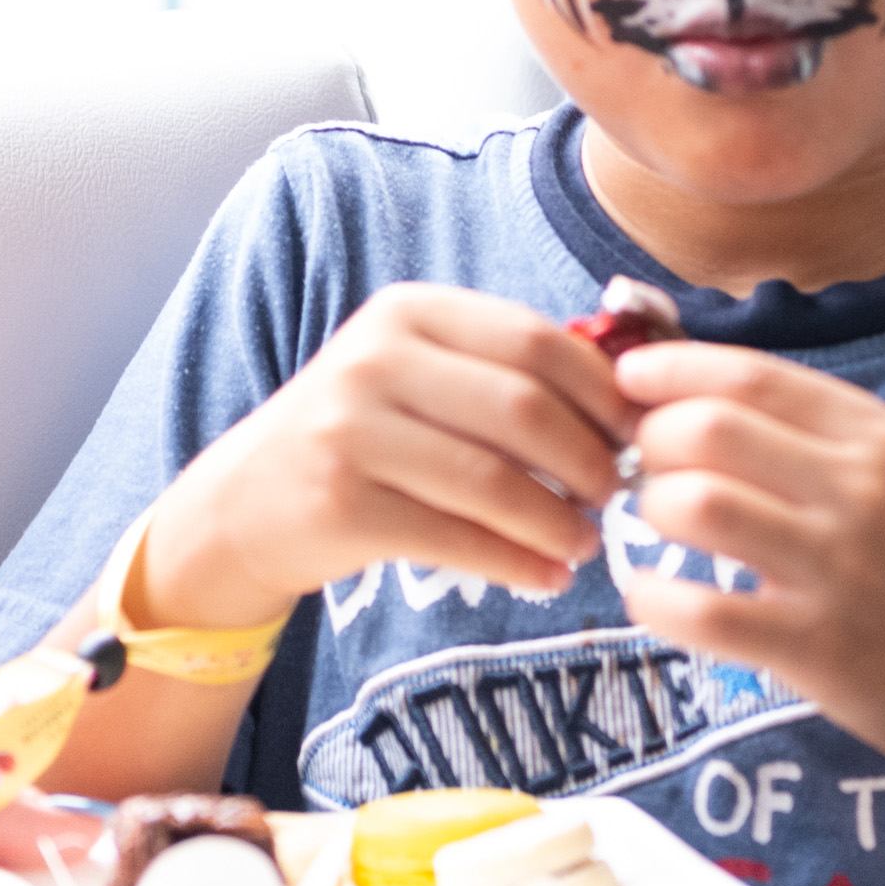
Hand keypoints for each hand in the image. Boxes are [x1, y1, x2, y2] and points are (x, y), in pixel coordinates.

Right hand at [147, 285, 629, 624]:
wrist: (246, 504)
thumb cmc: (365, 434)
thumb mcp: (422, 373)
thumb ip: (507, 369)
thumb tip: (636, 398)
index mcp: (410, 310)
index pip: (537, 341)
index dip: (603, 392)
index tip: (638, 433)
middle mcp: (375, 358)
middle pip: (524, 409)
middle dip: (589, 459)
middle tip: (617, 493)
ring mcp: (350, 430)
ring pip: (494, 480)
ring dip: (559, 520)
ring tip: (586, 542)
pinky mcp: (339, 505)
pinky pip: (457, 538)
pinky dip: (517, 562)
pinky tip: (546, 575)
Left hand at [611, 340, 884, 771]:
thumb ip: (803, 428)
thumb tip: (683, 383)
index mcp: (877, 436)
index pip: (753, 377)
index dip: (674, 369)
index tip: (628, 376)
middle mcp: (863, 491)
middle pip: (712, 431)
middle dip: (651, 437)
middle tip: (639, 460)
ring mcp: (841, 570)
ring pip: (700, 506)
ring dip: (652, 506)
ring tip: (655, 519)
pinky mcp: (817, 646)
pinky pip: (702, 612)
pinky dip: (652, 596)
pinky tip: (647, 591)